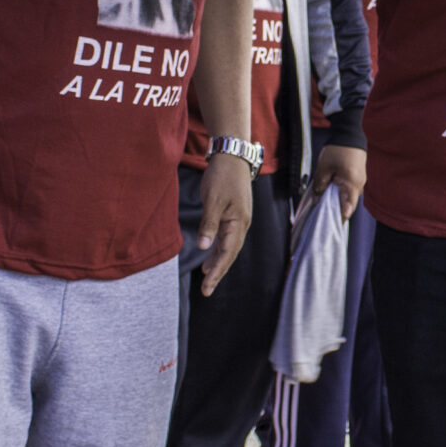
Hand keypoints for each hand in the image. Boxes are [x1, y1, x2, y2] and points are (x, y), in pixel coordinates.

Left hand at [196, 153, 252, 294]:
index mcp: (238, 223)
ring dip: (218, 262)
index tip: (207, 286)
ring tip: (206, 276)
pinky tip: (210, 254)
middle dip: (218, 272)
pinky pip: (226, 237)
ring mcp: (238, 220)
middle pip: (230, 254)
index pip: (227, 253)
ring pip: (228, 247)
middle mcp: (241, 224)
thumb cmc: (222, 176)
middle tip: (207, 290)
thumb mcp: (213, 200)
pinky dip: (218, 248)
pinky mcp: (233, 214)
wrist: (232, 156)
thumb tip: (205, 247)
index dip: (217, 271)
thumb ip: (209, 224)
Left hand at [314, 143, 366, 219]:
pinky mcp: (359, 175)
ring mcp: (361, 180)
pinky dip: (342, 192)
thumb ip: (320, 184)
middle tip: (325, 215)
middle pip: (349, 204)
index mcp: (351, 186)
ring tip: (327, 202)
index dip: (339, 219)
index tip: (330, 225)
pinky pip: (351, 188)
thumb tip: (317, 197)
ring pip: (349, 196)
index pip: (347, 209)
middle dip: (337, 210)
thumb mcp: (324, 168)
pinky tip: (333, 190)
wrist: (349, 134)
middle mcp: (359, 186)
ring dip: (339, 200)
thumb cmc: (337, 150)